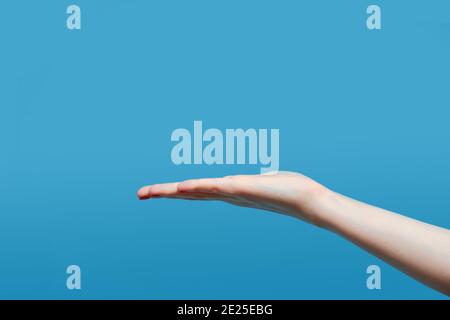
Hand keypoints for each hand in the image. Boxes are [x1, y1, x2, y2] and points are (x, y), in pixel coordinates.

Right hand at [137, 171, 328, 224]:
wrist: (309, 201)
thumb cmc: (291, 191)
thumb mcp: (265, 182)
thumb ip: (254, 181)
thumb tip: (254, 180)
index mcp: (230, 192)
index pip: (197, 191)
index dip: (176, 191)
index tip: (157, 191)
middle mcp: (228, 195)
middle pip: (190, 193)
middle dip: (164, 193)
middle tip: (139, 194)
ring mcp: (234, 193)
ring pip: (198, 191)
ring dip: (172, 191)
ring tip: (149, 192)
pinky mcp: (244, 188)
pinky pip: (217, 188)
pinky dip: (198, 188)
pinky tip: (183, 187)